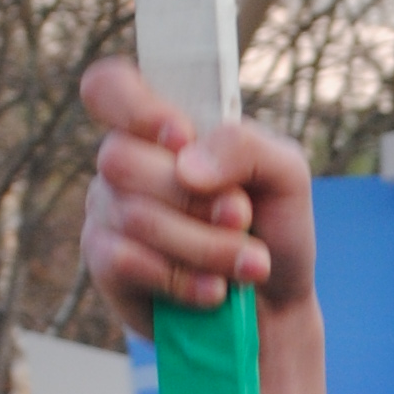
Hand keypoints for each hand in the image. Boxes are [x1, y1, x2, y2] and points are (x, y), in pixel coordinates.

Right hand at [79, 55, 328, 393]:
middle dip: (196, 198)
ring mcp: (109, 215)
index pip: (109, 87)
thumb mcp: (287, 175)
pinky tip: (214, 291)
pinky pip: (125, 261)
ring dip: (206, 245)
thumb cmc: (276, 229)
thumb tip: (188, 164)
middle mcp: (126, 165)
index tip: (181, 136)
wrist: (276, 306)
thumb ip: (246, 147)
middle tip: (242, 218)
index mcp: (163, 127)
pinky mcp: (107, 267)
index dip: (134, 108)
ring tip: (248, 263)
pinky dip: (182, 279)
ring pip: (135, 216)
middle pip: (121, 158)